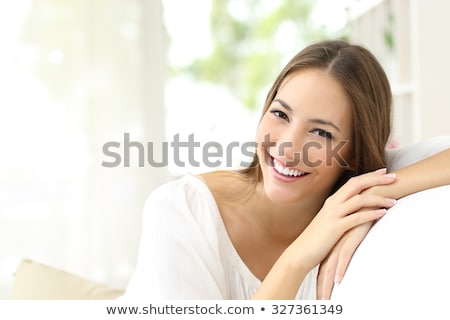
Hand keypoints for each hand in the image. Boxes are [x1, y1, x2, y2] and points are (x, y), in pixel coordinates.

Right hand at [316, 173, 396, 299]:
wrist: (301, 253)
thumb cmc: (317, 239)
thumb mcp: (329, 221)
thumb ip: (341, 214)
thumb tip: (356, 211)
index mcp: (332, 201)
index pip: (353, 182)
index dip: (369, 176)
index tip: (384, 172)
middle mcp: (333, 204)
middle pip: (357, 185)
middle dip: (376, 179)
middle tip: (394, 177)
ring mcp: (333, 215)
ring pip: (359, 200)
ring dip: (378, 198)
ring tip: (394, 201)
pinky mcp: (335, 228)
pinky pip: (356, 218)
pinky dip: (371, 214)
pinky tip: (383, 214)